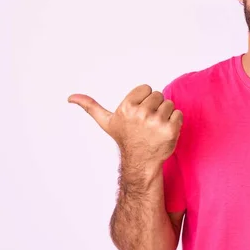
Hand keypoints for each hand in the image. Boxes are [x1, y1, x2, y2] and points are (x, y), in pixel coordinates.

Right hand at [68, 85, 183, 168]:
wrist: (141, 161)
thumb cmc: (126, 139)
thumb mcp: (107, 122)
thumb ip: (91, 107)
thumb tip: (70, 97)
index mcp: (127, 107)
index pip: (147, 88)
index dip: (144, 100)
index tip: (138, 114)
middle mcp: (140, 114)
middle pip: (159, 95)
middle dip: (155, 107)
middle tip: (147, 123)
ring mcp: (156, 122)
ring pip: (169, 104)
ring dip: (165, 115)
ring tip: (155, 128)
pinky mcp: (171, 130)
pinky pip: (178, 114)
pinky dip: (175, 122)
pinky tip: (164, 131)